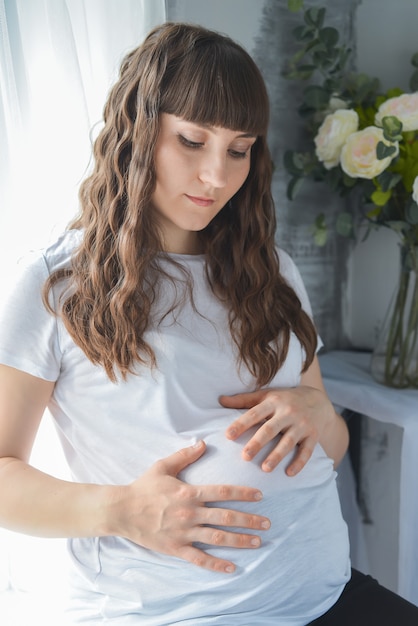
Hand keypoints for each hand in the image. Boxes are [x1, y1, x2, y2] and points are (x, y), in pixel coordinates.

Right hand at [106, 440, 269, 573]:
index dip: (243, 493)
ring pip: (217, 538)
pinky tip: (232, 567)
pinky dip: (217, 564)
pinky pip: (200, 559)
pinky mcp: (176, 548)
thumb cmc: (143, 487)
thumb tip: (203, 443)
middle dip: (249, 519)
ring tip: (257, 542)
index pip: (222, 492)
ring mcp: (184, 533)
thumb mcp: (163, 466)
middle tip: (267, 522)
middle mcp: (190, 513)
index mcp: (189, 492)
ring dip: (240, 540)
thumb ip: (185, 455)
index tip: (260, 496)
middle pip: (226, 516)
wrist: (122, 510)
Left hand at [222, 386, 334, 474]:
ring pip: (288, 441)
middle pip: (271, 429)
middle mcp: (288, 412)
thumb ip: (243, 400)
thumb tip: (220, 400)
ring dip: (277, 455)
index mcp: (274, 402)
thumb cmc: (285, 399)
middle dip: (258, 443)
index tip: (228, 435)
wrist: (319, 401)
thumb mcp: (266, 395)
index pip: (255, 413)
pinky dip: (299, 462)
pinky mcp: (313, 435)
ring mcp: (302, 424)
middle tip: (245, 456)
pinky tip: (289, 473)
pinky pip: (306, 451)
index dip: (241, 424)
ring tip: (265, 468)